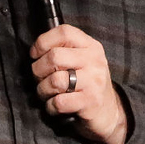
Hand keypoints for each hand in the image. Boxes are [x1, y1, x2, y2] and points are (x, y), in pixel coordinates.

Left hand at [30, 24, 127, 143]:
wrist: (109, 111)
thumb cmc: (87, 84)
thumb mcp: (82, 61)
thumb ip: (64, 50)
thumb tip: (35, 51)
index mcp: (91, 46)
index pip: (64, 32)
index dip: (43, 42)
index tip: (35, 55)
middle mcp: (95, 61)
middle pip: (54, 57)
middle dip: (38, 70)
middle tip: (39, 78)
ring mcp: (94, 81)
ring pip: (55, 80)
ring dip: (43, 90)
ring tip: (46, 93)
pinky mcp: (90, 102)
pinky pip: (59, 102)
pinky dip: (50, 106)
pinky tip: (54, 106)